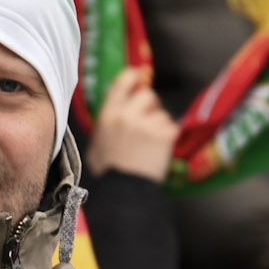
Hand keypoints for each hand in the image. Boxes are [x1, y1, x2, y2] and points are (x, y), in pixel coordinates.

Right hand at [85, 67, 179, 182]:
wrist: (125, 192)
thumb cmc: (108, 174)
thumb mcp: (96, 146)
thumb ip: (105, 128)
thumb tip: (112, 118)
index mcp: (108, 116)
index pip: (122, 83)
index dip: (132, 77)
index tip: (138, 76)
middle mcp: (127, 115)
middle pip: (148, 95)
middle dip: (151, 106)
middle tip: (149, 120)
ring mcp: (147, 124)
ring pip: (162, 114)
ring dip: (160, 126)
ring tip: (152, 144)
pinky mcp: (164, 134)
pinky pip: (172, 127)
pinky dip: (169, 138)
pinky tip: (160, 151)